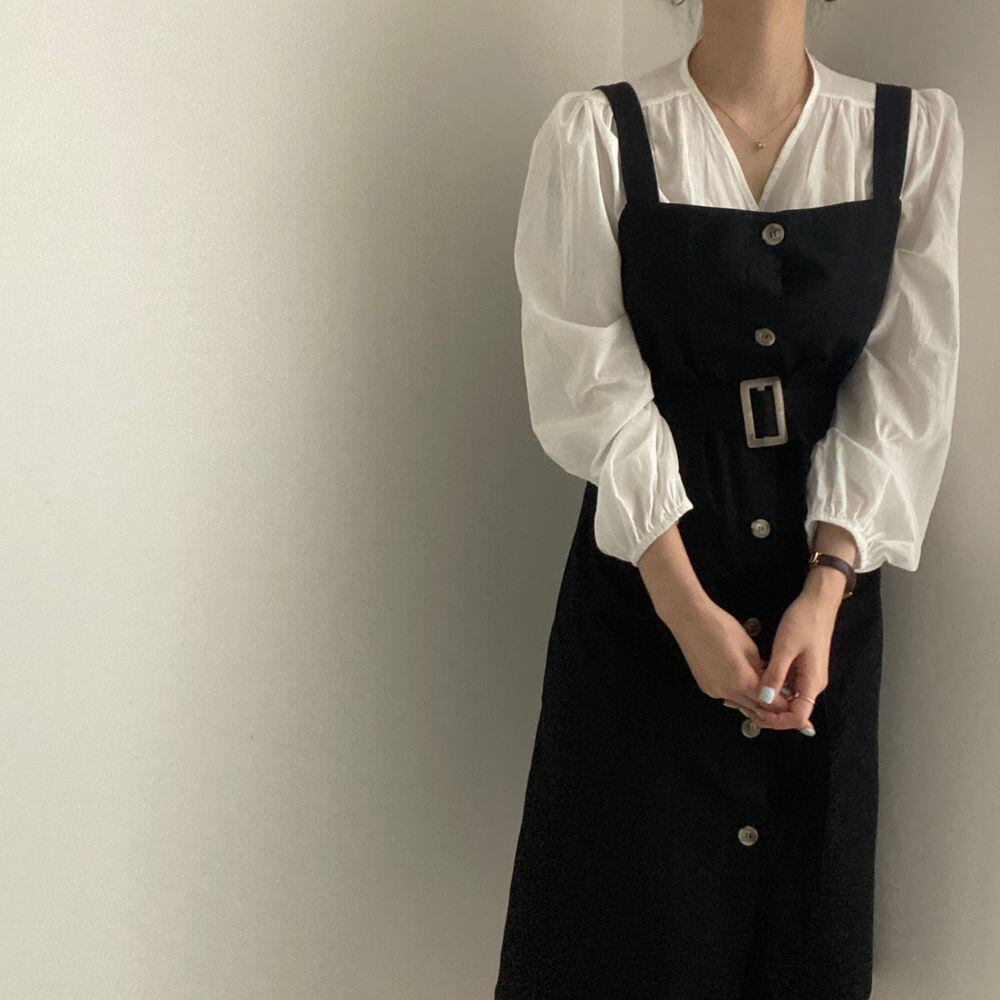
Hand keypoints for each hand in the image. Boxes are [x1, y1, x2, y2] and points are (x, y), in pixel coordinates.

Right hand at [669, 599, 789, 719]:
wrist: (690, 619)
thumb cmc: (719, 626)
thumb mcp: (750, 647)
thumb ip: (762, 669)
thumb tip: (769, 680)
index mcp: (742, 680)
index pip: (770, 703)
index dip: (784, 704)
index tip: (793, 702)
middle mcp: (726, 691)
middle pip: (756, 709)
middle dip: (771, 706)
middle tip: (782, 700)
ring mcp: (713, 690)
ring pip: (741, 704)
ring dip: (754, 701)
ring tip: (766, 692)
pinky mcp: (705, 686)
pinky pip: (727, 696)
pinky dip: (739, 694)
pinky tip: (745, 683)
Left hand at [744, 576, 840, 734]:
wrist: (818, 602)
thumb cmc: (803, 622)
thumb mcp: (785, 647)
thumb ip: (776, 674)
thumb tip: (764, 700)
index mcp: (812, 682)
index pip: (798, 717)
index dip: (777, 720)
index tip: (754, 712)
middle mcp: (813, 685)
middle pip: (792, 711)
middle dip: (769, 713)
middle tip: (741, 706)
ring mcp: (808, 677)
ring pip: (788, 699)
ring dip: (768, 701)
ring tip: (742, 695)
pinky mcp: (802, 669)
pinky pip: (787, 686)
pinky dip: (771, 688)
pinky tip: (753, 681)